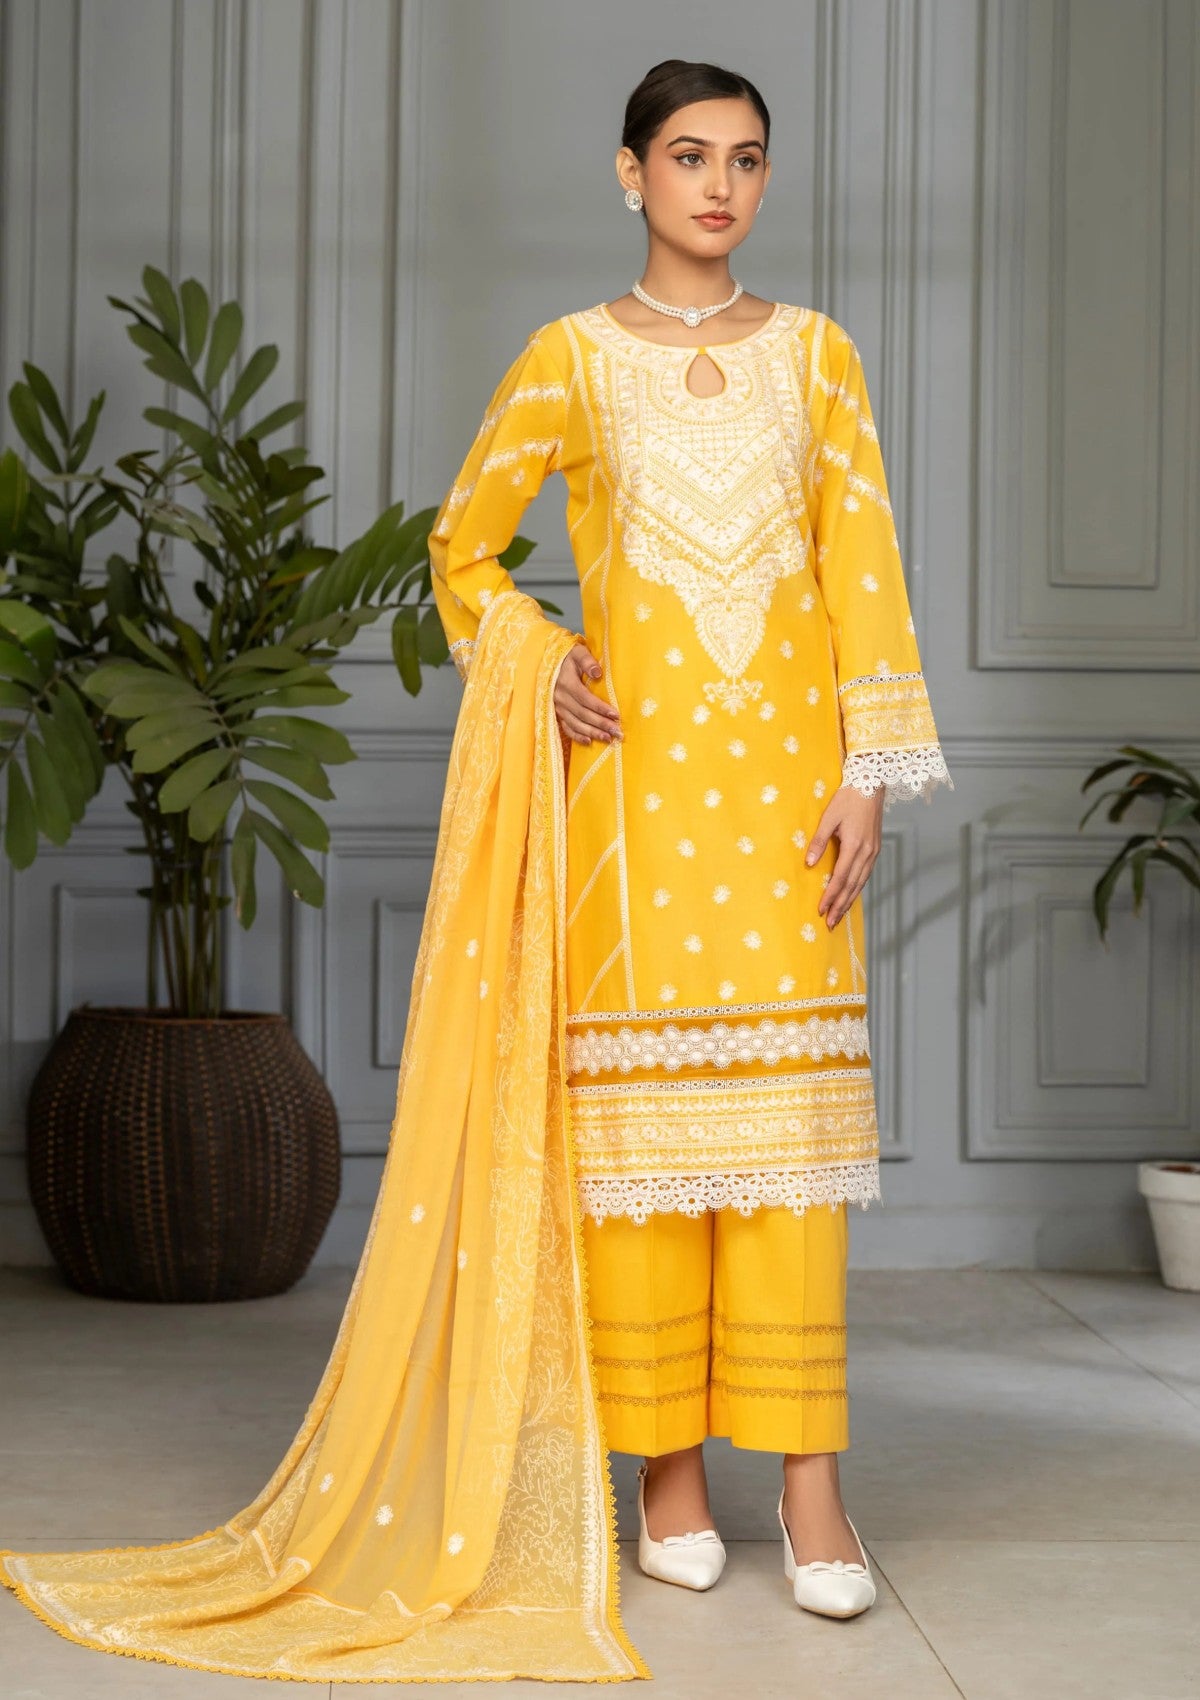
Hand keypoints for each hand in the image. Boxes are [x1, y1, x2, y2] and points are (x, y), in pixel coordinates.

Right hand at [554, 642, 622, 744]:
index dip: (600, 708)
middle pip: (582, 714)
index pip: (585, 698)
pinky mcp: (556, 713)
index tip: (616, 715)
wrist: (549, 662)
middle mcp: (560, 697)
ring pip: (575, 723)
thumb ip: (587, 661)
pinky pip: (566, 727)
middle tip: (617, 732)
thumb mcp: (577, 653)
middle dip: (601, 724)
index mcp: (566, 682)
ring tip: (608, 739)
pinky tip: (589, 742)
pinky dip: (577, 736)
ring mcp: (557, 707)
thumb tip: (598, 673)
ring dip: (592, 733)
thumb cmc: (567, 657)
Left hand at [804, 784, 884, 927]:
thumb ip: (818, 841)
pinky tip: (850, 896)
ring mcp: (873, 852)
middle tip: (829, 923)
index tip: (821, 910)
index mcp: (854, 845)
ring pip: (861, 883)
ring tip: (839, 916)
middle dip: (840, 906)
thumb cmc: (847, 798)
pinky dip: (857, 888)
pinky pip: (866, 875)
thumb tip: (808, 864)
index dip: (830, 896)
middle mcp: (867, 853)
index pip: (840, 878)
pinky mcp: (875, 849)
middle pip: (852, 886)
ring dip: (849, 901)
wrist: (871, 784)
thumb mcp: (828, 818)